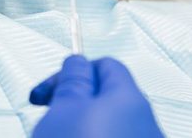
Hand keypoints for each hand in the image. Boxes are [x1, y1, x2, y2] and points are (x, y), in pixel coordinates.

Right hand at [30, 55, 163, 137]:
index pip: (105, 66)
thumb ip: (72, 80)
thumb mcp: (64, 110)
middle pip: (105, 100)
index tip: (47, 91)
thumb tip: (77, 62)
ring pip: (104, 128)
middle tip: (48, 118)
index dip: (71, 73)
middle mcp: (145, 124)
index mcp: (129, 99)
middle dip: (71, 106)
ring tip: (56, 137)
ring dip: (76, 130)